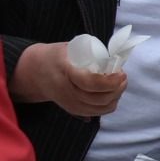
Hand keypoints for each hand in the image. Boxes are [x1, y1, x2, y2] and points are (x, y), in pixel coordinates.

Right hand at [11, 41, 125, 116]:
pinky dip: (110, 104)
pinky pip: (98, 112)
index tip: (120, 73)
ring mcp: (70, 103)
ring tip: (119, 84)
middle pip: (99, 98)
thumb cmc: (57, 56)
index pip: (91, 83)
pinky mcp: (73, 110)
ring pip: (101, 107)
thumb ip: (91, 53)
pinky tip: (113, 93)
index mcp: (66, 72)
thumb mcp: (70, 48)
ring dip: (116, 96)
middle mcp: (67, 91)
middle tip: (123, 76)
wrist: (36, 72)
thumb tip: (115, 61)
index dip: (110, 81)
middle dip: (118, 88)